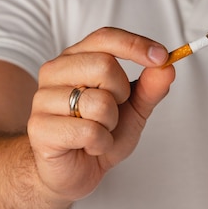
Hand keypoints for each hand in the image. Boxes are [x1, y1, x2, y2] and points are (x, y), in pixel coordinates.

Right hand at [28, 27, 174, 201]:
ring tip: (99, 131)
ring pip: (98, 102)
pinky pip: (88, 131)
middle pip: (104, 66)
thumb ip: (151, 87)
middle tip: (112, 113)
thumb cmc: (100, 133)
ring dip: (111, 124)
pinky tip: (89, 146)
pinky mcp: (39, 128)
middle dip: (122, 95)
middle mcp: (55, 72)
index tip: (162, 57)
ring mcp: (43, 99)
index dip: (135, 45)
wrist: (75, 170)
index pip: (105, 37)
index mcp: (76, 58)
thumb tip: (168, 67)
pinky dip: (101, 143)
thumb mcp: (134, 108)